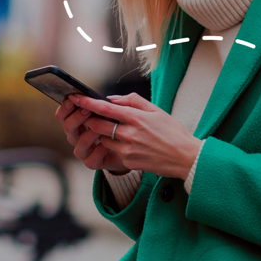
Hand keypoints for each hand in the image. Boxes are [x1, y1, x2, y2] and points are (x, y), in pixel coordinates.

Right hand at [55, 98, 129, 172]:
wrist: (128, 149)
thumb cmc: (118, 128)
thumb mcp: (114, 113)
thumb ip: (109, 105)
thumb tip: (109, 99)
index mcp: (77, 122)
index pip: (63, 114)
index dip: (65, 107)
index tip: (73, 99)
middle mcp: (77, 136)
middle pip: (67, 127)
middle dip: (76, 117)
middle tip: (87, 110)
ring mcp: (83, 150)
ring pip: (80, 142)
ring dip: (90, 133)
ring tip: (103, 127)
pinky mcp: (92, 162)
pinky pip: (91, 158)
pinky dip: (100, 150)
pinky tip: (108, 143)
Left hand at [68, 92, 202, 179]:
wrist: (185, 158)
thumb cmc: (172, 132)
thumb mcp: (156, 110)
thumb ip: (133, 101)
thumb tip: (112, 99)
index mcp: (136, 118)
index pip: (104, 108)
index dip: (87, 103)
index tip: (76, 98)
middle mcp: (129, 134)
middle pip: (97, 125)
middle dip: (89, 120)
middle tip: (88, 115)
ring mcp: (127, 150)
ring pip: (103, 139)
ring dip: (103, 134)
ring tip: (115, 131)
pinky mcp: (128, 162)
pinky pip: (114, 151)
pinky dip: (116, 146)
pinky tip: (131, 145)